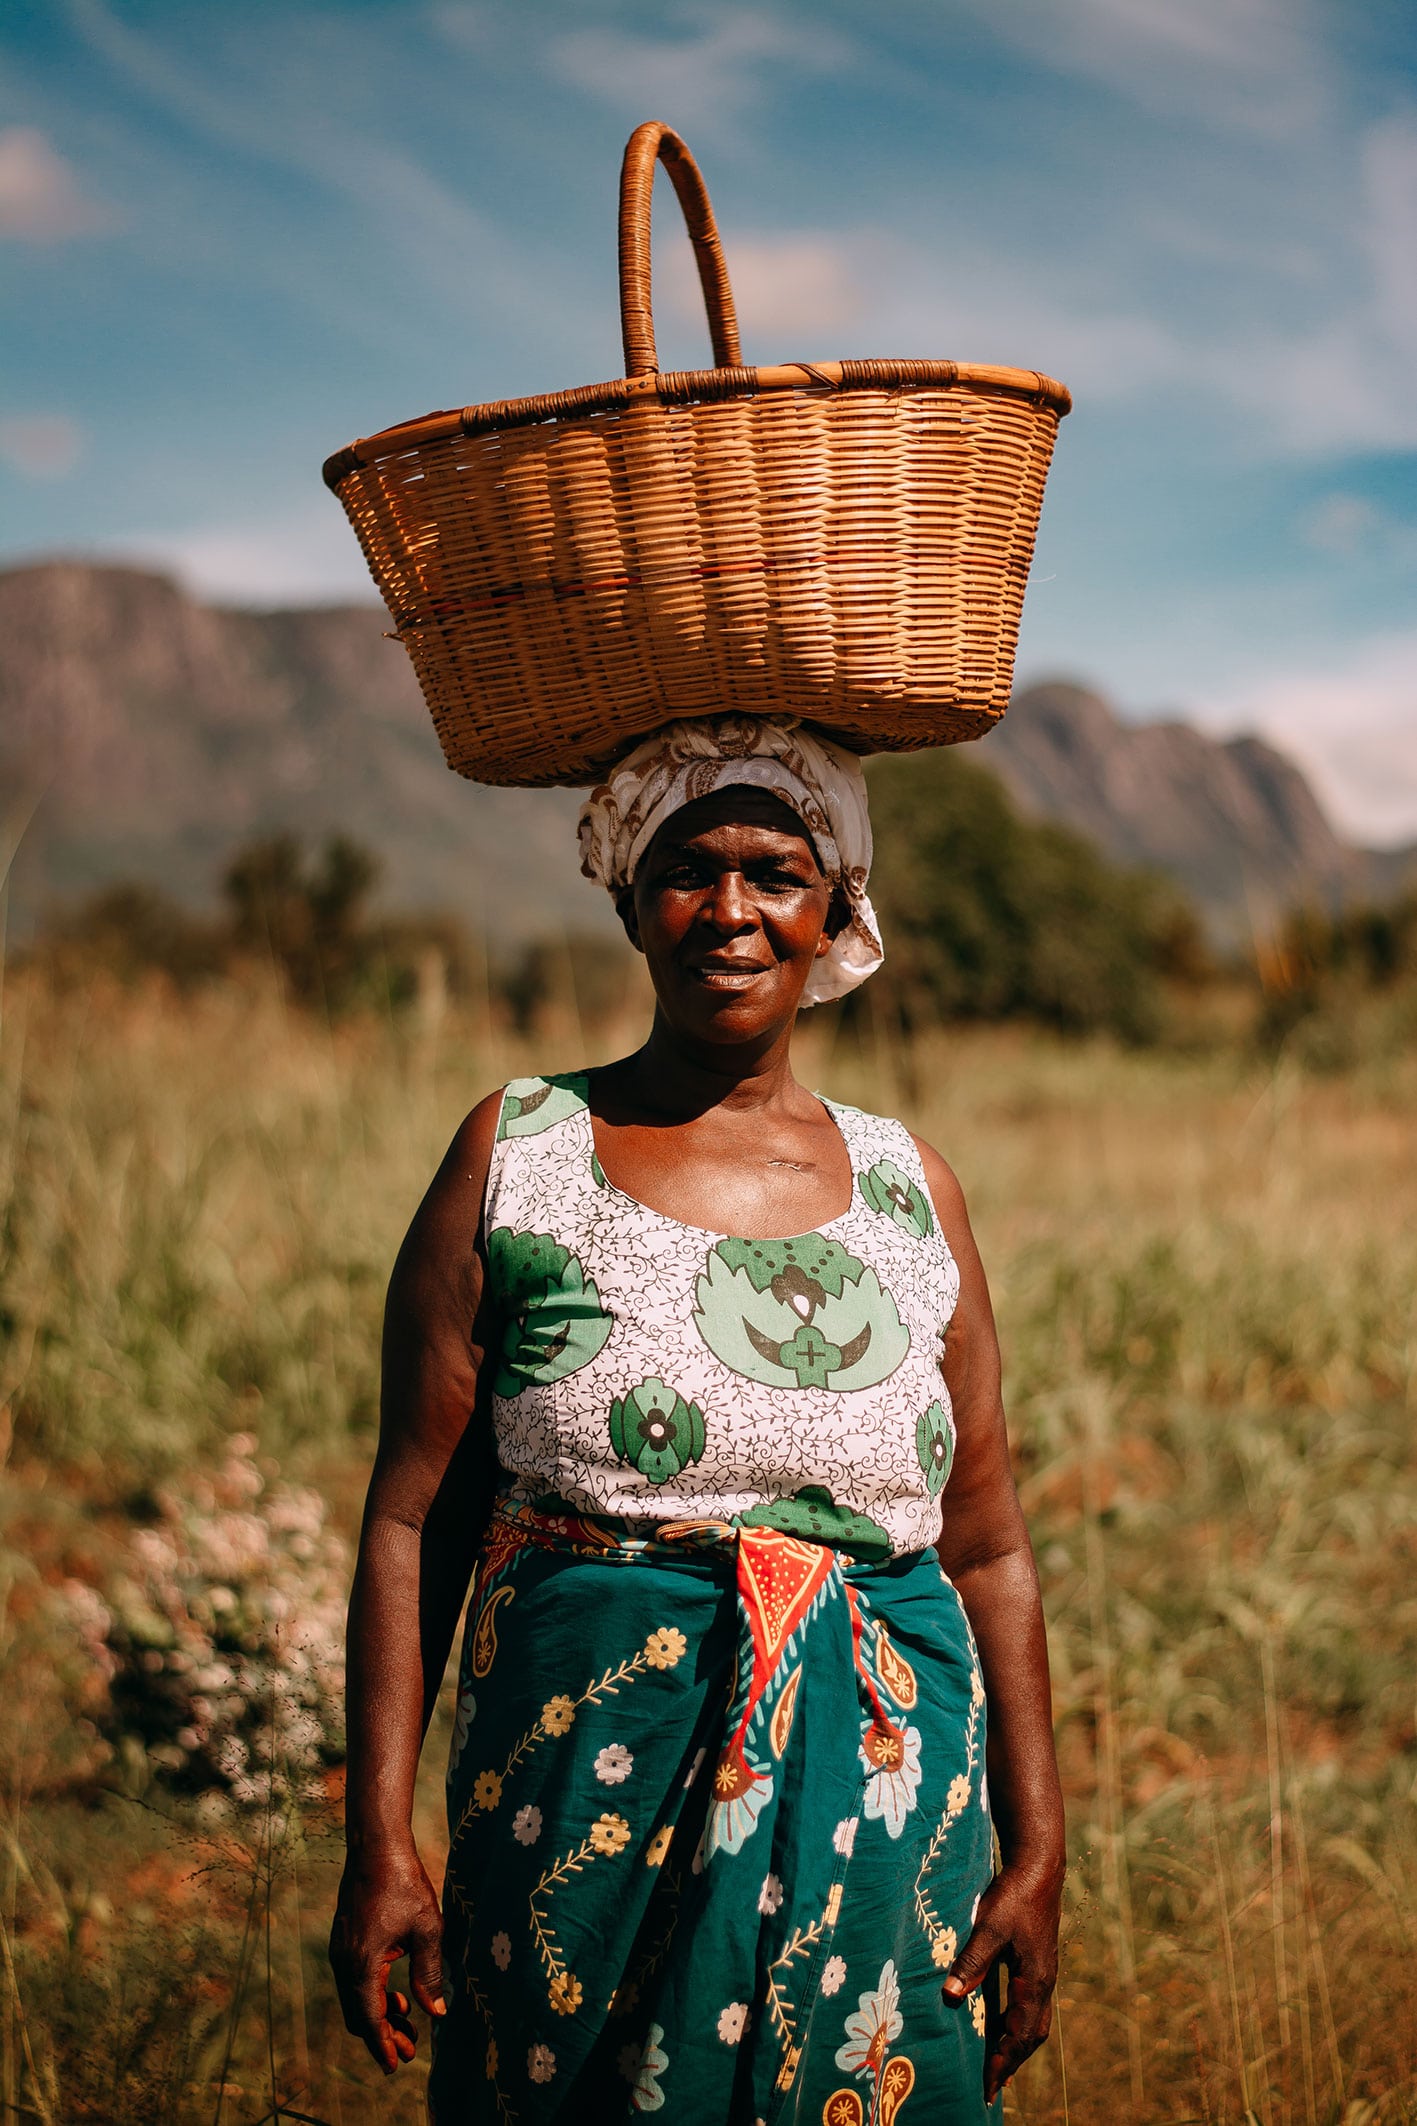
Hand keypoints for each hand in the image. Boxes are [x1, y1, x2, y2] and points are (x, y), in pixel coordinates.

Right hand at [329, 1839, 446, 2073]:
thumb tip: (435, 2014)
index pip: (370, 2018)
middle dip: (382, 2036)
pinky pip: (355, 1981)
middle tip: (409, 2052)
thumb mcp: (427, 1929)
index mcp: (362, 1964)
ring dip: (379, 2016)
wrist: (376, 1847)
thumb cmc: (404, 1884)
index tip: (396, 2067)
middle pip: (359, 2015)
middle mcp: (344, 1962)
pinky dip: (374, 1996)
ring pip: (356, 1999)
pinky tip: (398, 1996)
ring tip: (408, 2026)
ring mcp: (341, 1951)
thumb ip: (429, 1974)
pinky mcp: (344, 1941)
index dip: (383, 2045)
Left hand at [942, 1859, 1062, 2103]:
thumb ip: (972, 1961)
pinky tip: (1005, 2025)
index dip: (1004, 2060)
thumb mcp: (989, 1926)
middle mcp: (1044, 1982)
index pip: (1020, 2033)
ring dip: (1018, 2046)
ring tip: (999, 2065)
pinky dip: (1020, 2026)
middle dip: (1013, 2062)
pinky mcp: (1039, 1963)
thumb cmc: (1014, 1896)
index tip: (989, 2085)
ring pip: (1035, 2023)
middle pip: (1032, 2035)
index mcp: (1034, 1979)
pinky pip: (1033, 2006)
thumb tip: (950, 1996)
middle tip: (993, 2085)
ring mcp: (1044, 1973)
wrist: (1039, 1869)